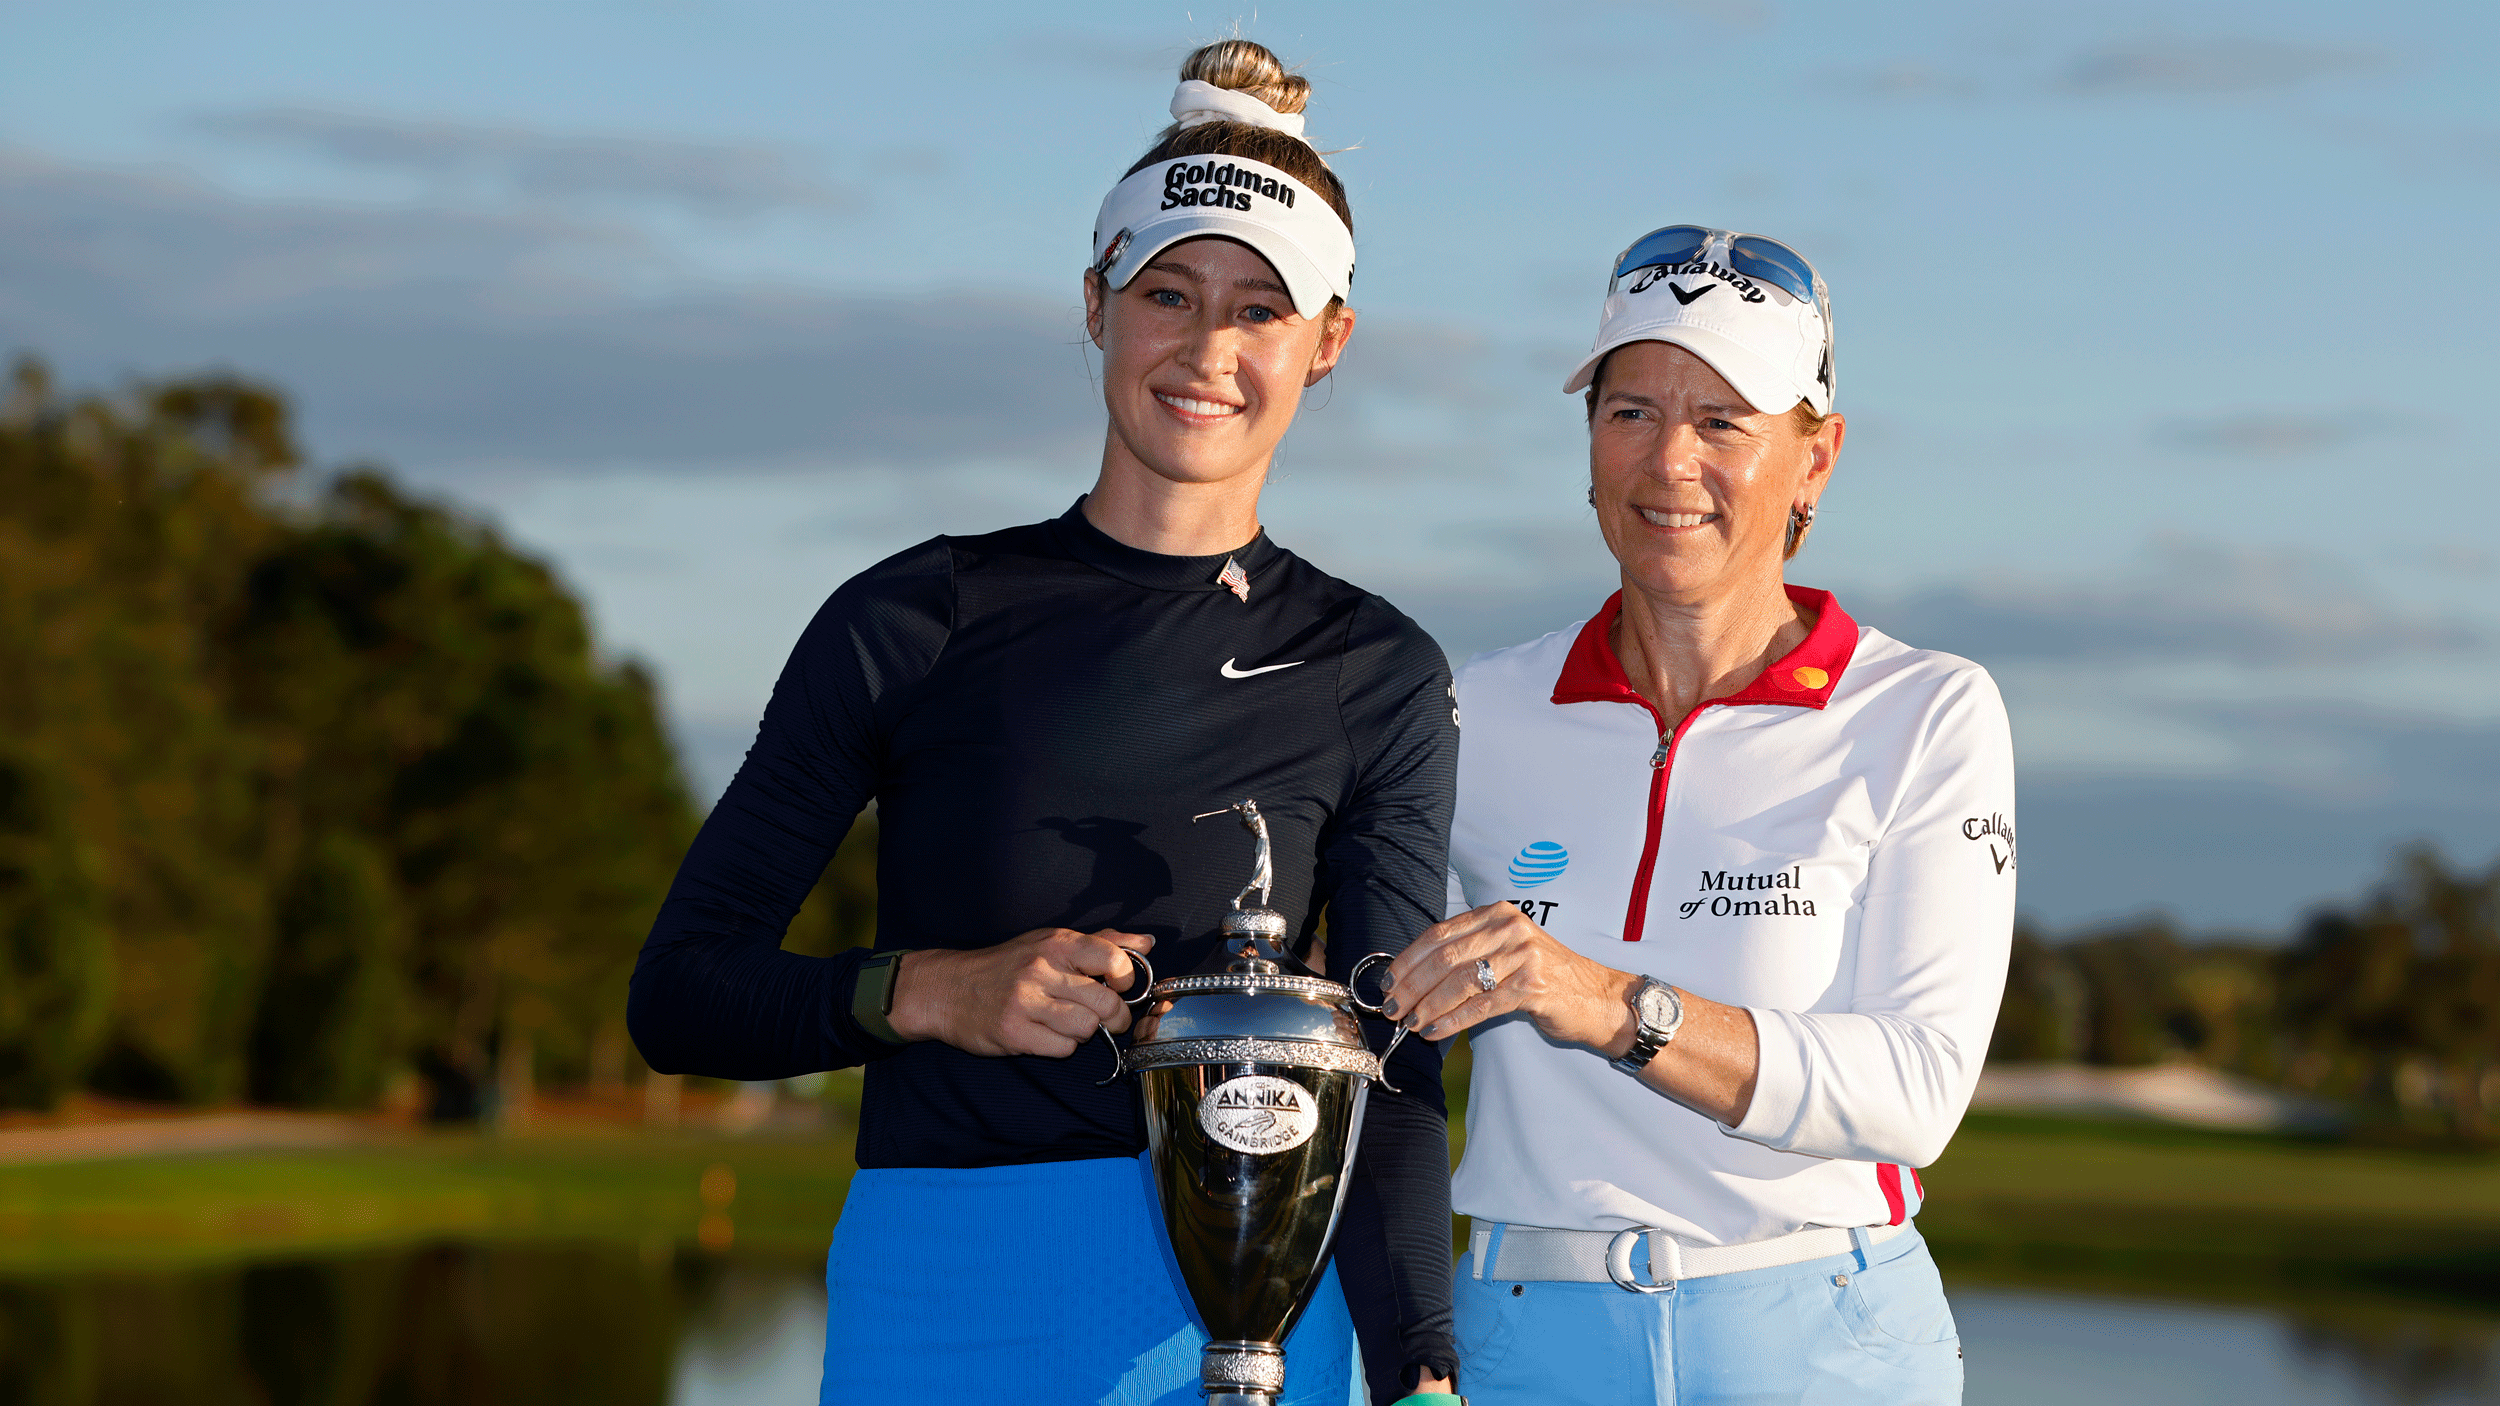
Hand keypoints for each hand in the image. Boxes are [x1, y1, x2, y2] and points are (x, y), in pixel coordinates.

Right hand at [888, 928, 1154, 1057]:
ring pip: (1086, 1029)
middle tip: (1107, 1018)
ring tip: (1069, 1024)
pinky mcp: (1014, 1033)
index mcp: (1056, 944)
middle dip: (1115, 1017)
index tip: (1119, 986)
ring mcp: (1026, 1002)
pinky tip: (1047, 1034)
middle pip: (1106, 1004)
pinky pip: (1061, 1049)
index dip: (1127, 979)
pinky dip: (1061, 1046)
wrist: (948, 988)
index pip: (1114, 960)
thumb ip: (1102, 942)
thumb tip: (1146, 942)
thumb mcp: (1050, 942)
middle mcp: (1041, 970)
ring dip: (1085, 1032)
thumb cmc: (1008, 965)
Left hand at [1382, 903, 1636, 1050]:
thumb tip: (1412, 975)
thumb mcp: (1505, 951)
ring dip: (1428, 1006)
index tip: (1388, 981)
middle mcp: (1510, 928)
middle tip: (1392, 1007)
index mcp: (1498, 914)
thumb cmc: (1543, 977)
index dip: (1409, 959)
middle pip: (1445, 957)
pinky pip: (1482, 1005)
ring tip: (1411, 1023)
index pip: (1440, 933)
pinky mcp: (1533, 986)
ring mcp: (1523, 956)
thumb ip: (1468, 953)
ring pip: (1460, 982)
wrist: (1596, 997)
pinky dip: (1453, 1020)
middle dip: (1412, 985)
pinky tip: (1435, 1031)